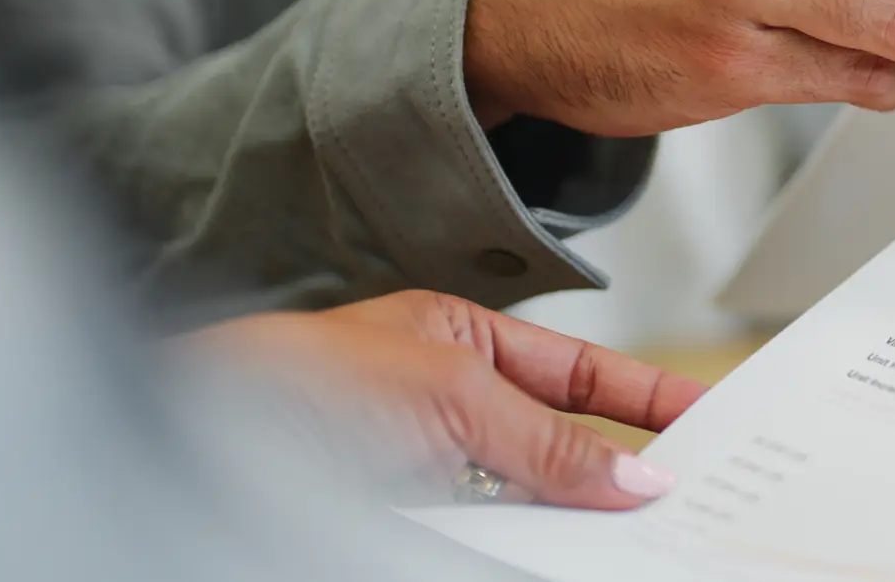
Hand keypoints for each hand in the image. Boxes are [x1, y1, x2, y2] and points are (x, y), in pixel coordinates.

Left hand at [180, 291, 707, 509]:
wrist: (188, 446)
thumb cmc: (292, 382)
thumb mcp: (452, 397)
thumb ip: (550, 441)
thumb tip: (635, 475)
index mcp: (457, 340)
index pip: (576, 371)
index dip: (645, 395)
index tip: (706, 421)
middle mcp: (442, 405)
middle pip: (558, 444)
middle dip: (620, 469)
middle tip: (689, 494)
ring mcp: (423, 470)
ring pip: (527, 500)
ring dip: (575, 519)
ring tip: (635, 535)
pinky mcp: (406, 525)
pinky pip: (489, 539)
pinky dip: (528, 547)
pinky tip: (563, 553)